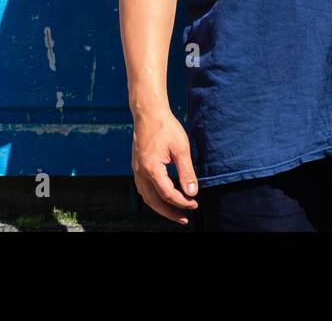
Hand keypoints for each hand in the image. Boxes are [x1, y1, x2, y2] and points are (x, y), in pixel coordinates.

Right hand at [132, 108, 198, 224]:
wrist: (148, 112)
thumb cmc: (166, 127)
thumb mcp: (181, 148)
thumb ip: (186, 172)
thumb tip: (192, 192)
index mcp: (151, 169)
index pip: (167, 194)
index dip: (182, 202)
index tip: (195, 203)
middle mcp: (141, 172)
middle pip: (154, 201)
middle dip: (170, 212)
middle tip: (185, 218)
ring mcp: (136, 169)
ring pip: (147, 197)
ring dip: (161, 207)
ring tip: (175, 212)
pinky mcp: (137, 166)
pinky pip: (143, 188)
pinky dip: (153, 197)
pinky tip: (162, 197)